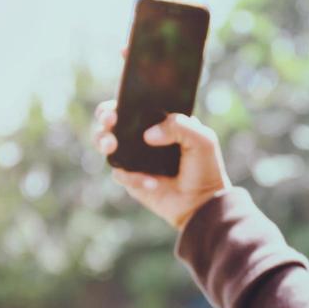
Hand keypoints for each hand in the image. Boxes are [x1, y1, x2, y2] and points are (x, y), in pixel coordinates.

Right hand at [92, 100, 231, 229]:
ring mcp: (135, 160)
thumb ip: (179, 126)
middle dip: (104, 121)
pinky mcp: (131, 180)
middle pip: (112, 124)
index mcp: (159, 123)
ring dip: (103, 142)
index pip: (134, 107)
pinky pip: (120, 174)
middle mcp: (143, 139)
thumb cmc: (205, 168)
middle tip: (109, 123)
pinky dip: (133, 177)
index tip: (115, 110)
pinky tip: (153, 183)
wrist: (203, 203)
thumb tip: (147, 135)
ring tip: (111, 146)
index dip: (118, 104)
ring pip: (107, 146)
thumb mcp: (202, 139)